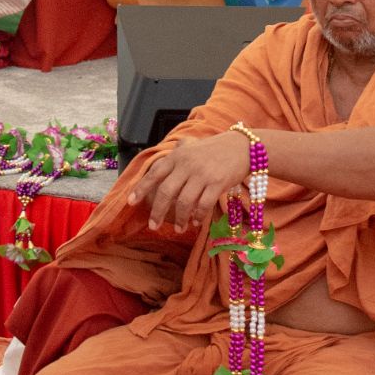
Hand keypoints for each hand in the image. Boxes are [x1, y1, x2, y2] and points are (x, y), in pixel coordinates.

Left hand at [128, 131, 253, 230]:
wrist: (243, 147)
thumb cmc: (216, 148)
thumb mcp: (194, 145)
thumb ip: (179, 150)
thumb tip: (167, 153)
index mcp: (177, 156)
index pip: (154, 173)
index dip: (140, 189)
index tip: (130, 202)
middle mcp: (187, 165)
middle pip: (165, 192)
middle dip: (157, 212)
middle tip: (153, 226)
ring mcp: (202, 174)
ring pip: (184, 202)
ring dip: (179, 219)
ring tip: (179, 228)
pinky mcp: (217, 183)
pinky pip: (203, 205)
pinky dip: (197, 217)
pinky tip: (195, 223)